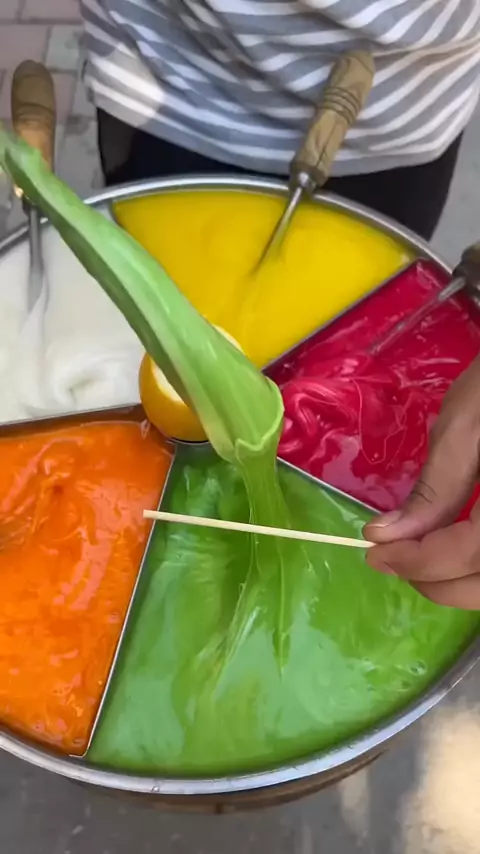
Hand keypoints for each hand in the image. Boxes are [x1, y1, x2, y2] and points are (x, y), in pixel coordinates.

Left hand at [363, 355, 479, 608]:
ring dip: (463, 581)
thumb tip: (387, 536)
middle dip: (437, 582)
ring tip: (423, 558)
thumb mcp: (469, 424)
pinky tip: (459, 548)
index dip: (418, 562)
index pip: (468, 553)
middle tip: (393, 560)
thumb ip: (435, 488)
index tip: (374, 552)